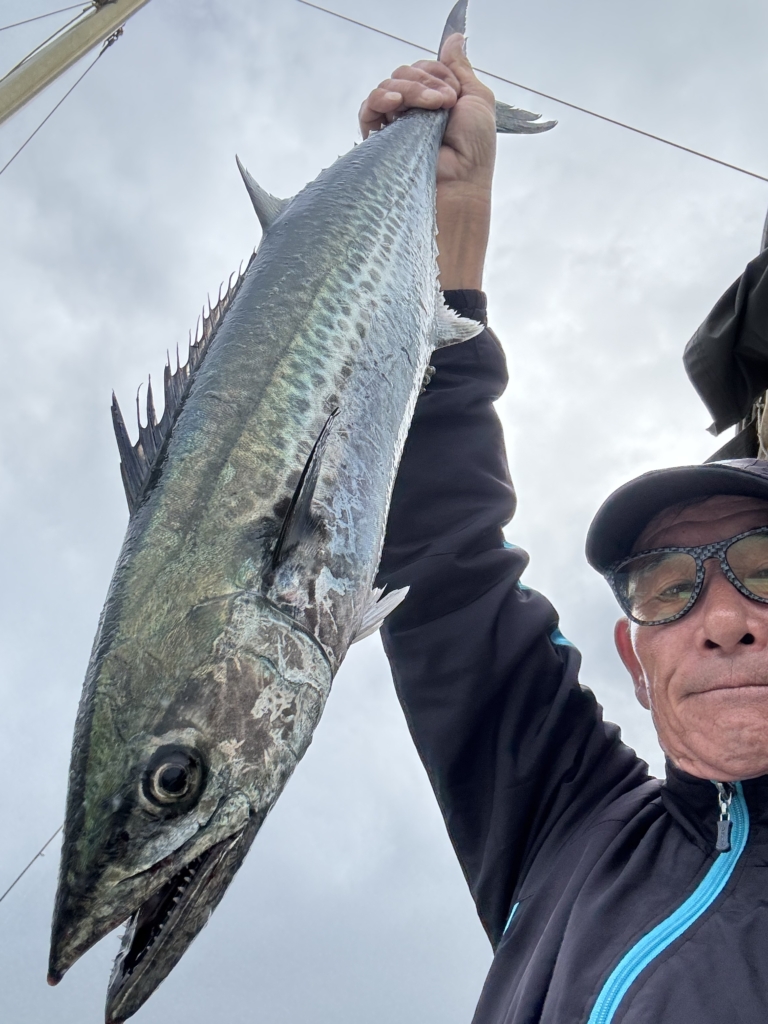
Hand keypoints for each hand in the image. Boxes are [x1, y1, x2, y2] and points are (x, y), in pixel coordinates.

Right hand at [358, 34, 495, 289]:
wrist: (460, 185)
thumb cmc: (474, 152)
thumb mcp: (477, 100)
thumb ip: (461, 68)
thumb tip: (454, 37)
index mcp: (435, 102)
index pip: (424, 69)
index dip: (437, 73)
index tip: (453, 94)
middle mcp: (414, 112)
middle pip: (403, 73)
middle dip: (425, 81)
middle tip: (444, 105)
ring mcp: (395, 126)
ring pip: (387, 87)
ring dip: (409, 90)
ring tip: (429, 110)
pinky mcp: (380, 141)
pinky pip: (368, 109)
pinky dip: (380, 100)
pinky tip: (396, 105)